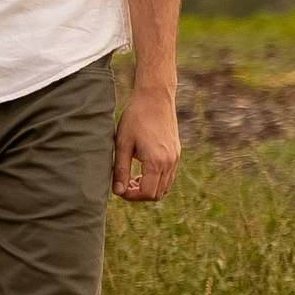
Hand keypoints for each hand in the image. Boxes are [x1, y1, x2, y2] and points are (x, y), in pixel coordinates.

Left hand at [113, 80, 180, 203]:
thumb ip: (120, 170)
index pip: (147, 194)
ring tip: (133, 177)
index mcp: (156, 161)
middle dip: (140, 194)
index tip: (120, 188)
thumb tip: (118, 192)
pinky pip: (169, 176)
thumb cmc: (135, 117)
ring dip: (149, 187)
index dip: (132, 196)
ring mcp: (175, 158)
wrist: (155, 97)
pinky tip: (143, 168)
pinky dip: (157, 179)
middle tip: (125, 184)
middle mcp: (169, 162)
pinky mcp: (176, 152)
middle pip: (157, 194)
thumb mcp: (122, 143)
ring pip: (165, 187)